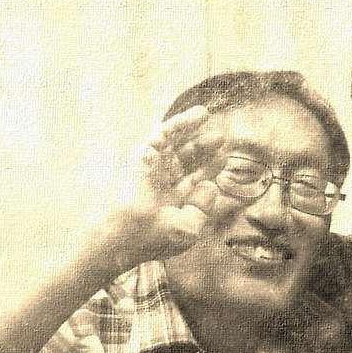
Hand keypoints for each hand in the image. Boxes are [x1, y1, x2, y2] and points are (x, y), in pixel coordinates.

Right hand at [90, 106, 221, 272]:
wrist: (127, 235)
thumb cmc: (155, 238)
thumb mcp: (190, 229)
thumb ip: (204, 208)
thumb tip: (212, 186)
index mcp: (171, 201)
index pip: (193, 180)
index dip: (209, 168)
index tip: (224, 157)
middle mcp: (162, 183)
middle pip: (186, 159)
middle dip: (202, 147)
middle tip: (221, 135)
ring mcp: (152, 169)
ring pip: (174, 143)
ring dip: (191, 129)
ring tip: (206, 114)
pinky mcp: (143, 156)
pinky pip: (163, 135)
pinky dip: (180, 124)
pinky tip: (197, 115)